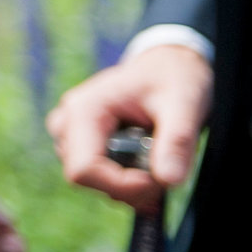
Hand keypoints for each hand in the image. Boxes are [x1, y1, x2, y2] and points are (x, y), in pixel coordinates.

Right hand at [48, 43, 211, 211]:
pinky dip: (125, 181)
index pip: (83, 169)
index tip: (159, 181)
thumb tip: (169, 181)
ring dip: (129, 184)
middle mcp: (67, 122)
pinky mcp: (81, 142)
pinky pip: (96, 175)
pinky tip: (149, 165)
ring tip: (159, 160)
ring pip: (92, 180)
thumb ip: (177, 142)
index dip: (121, 185)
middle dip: (128, 186)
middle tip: (166, 170)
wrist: (169, 65)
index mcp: (83, 110)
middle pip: (87, 177)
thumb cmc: (174, 78)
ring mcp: (71, 133)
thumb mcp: (184, 105)